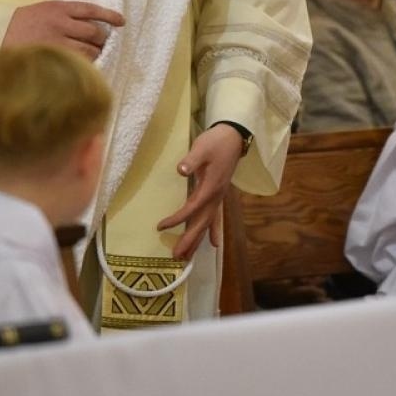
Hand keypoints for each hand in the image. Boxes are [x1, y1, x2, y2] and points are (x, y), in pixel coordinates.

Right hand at [3, 1, 125, 59]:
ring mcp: (56, 43)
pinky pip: (77, 64)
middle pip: (94, 32)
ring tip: (92, 54)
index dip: (109, 15)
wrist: (0, 34)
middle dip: (102, 39)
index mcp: (59, 8)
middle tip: (102, 43)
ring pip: (89, 51)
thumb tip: (95, 25)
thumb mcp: (46, 10)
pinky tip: (84, 66)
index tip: (121, 21)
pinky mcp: (52, 59)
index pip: (91, 10)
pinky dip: (84, 65)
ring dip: (95, 53)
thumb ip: (68, 16)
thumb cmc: (25, 23)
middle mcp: (60, 24)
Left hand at [157, 124, 245, 259]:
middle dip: (190, 240)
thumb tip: (180, 171)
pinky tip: (215, 244)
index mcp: (210, 187)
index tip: (161, 226)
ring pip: (208, 224)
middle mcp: (216, 197)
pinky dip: (214, 231)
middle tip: (176, 257)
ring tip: (187, 257)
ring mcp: (219, 198)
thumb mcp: (202, 147)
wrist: (234, 138)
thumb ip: (191, 161)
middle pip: (202, 223)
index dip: (177, 219)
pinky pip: (216, 218)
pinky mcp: (219, 195)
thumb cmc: (216, 142)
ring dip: (198, 240)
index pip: (192, 208)